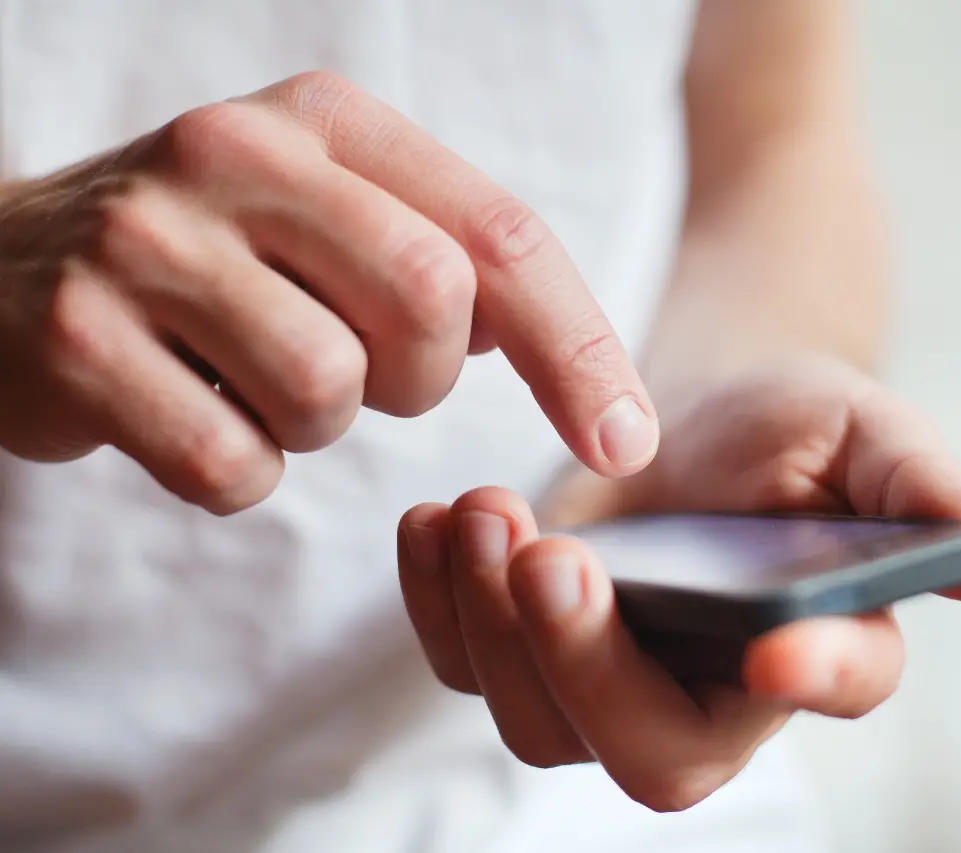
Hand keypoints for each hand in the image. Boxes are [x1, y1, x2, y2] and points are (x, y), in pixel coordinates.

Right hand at [0, 72, 657, 513]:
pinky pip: (229, 462)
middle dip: (420, 380)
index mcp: (325, 122)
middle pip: (429, 304)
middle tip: (363, 375)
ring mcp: (145, 241)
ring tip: (255, 383)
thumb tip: (560, 353)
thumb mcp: (331, 219)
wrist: (4, 268)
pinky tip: (191, 415)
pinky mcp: (73, 337)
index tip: (626, 442)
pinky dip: (237, 471)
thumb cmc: (215, 260)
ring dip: (317, 427)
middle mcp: (233, 154)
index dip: (579, 347)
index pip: (500, 234)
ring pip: (328, 391)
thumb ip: (445, 259)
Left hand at [397, 354, 960, 810]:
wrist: (695, 417)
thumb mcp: (860, 428)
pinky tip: (435, 523)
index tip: (774, 647)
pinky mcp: (537, 649)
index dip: (815, 677)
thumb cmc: (791, 424)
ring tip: (478, 511)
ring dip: (493, 628)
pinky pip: (471, 668)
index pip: (838, 684)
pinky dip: (438, 604)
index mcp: (825, 639)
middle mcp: (719, 692)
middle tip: (546, 552)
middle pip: (653, 751)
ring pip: (543, 722)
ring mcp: (617, 683)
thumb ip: (919, 484)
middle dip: (587, 665)